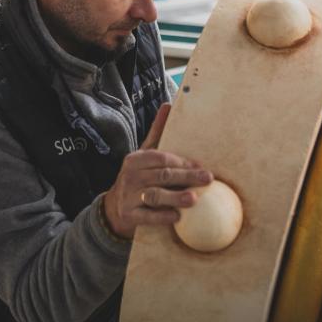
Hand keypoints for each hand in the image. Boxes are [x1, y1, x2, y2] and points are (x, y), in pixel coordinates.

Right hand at [103, 104, 212, 239]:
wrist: (114, 208)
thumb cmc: (138, 177)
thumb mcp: (145, 155)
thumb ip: (157, 132)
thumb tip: (168, 105)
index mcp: (136, 159)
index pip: (161, 158)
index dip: (182, 162)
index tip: (201, 167)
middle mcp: (131, 176)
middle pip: (162, 175)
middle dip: (187, 177)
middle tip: (207, 179)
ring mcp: (129, 196)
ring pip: (155, 196)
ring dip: (175, 197)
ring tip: (194, 199)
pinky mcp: (129, 215)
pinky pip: (148, 216)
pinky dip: (163, 216)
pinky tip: (177, 217)